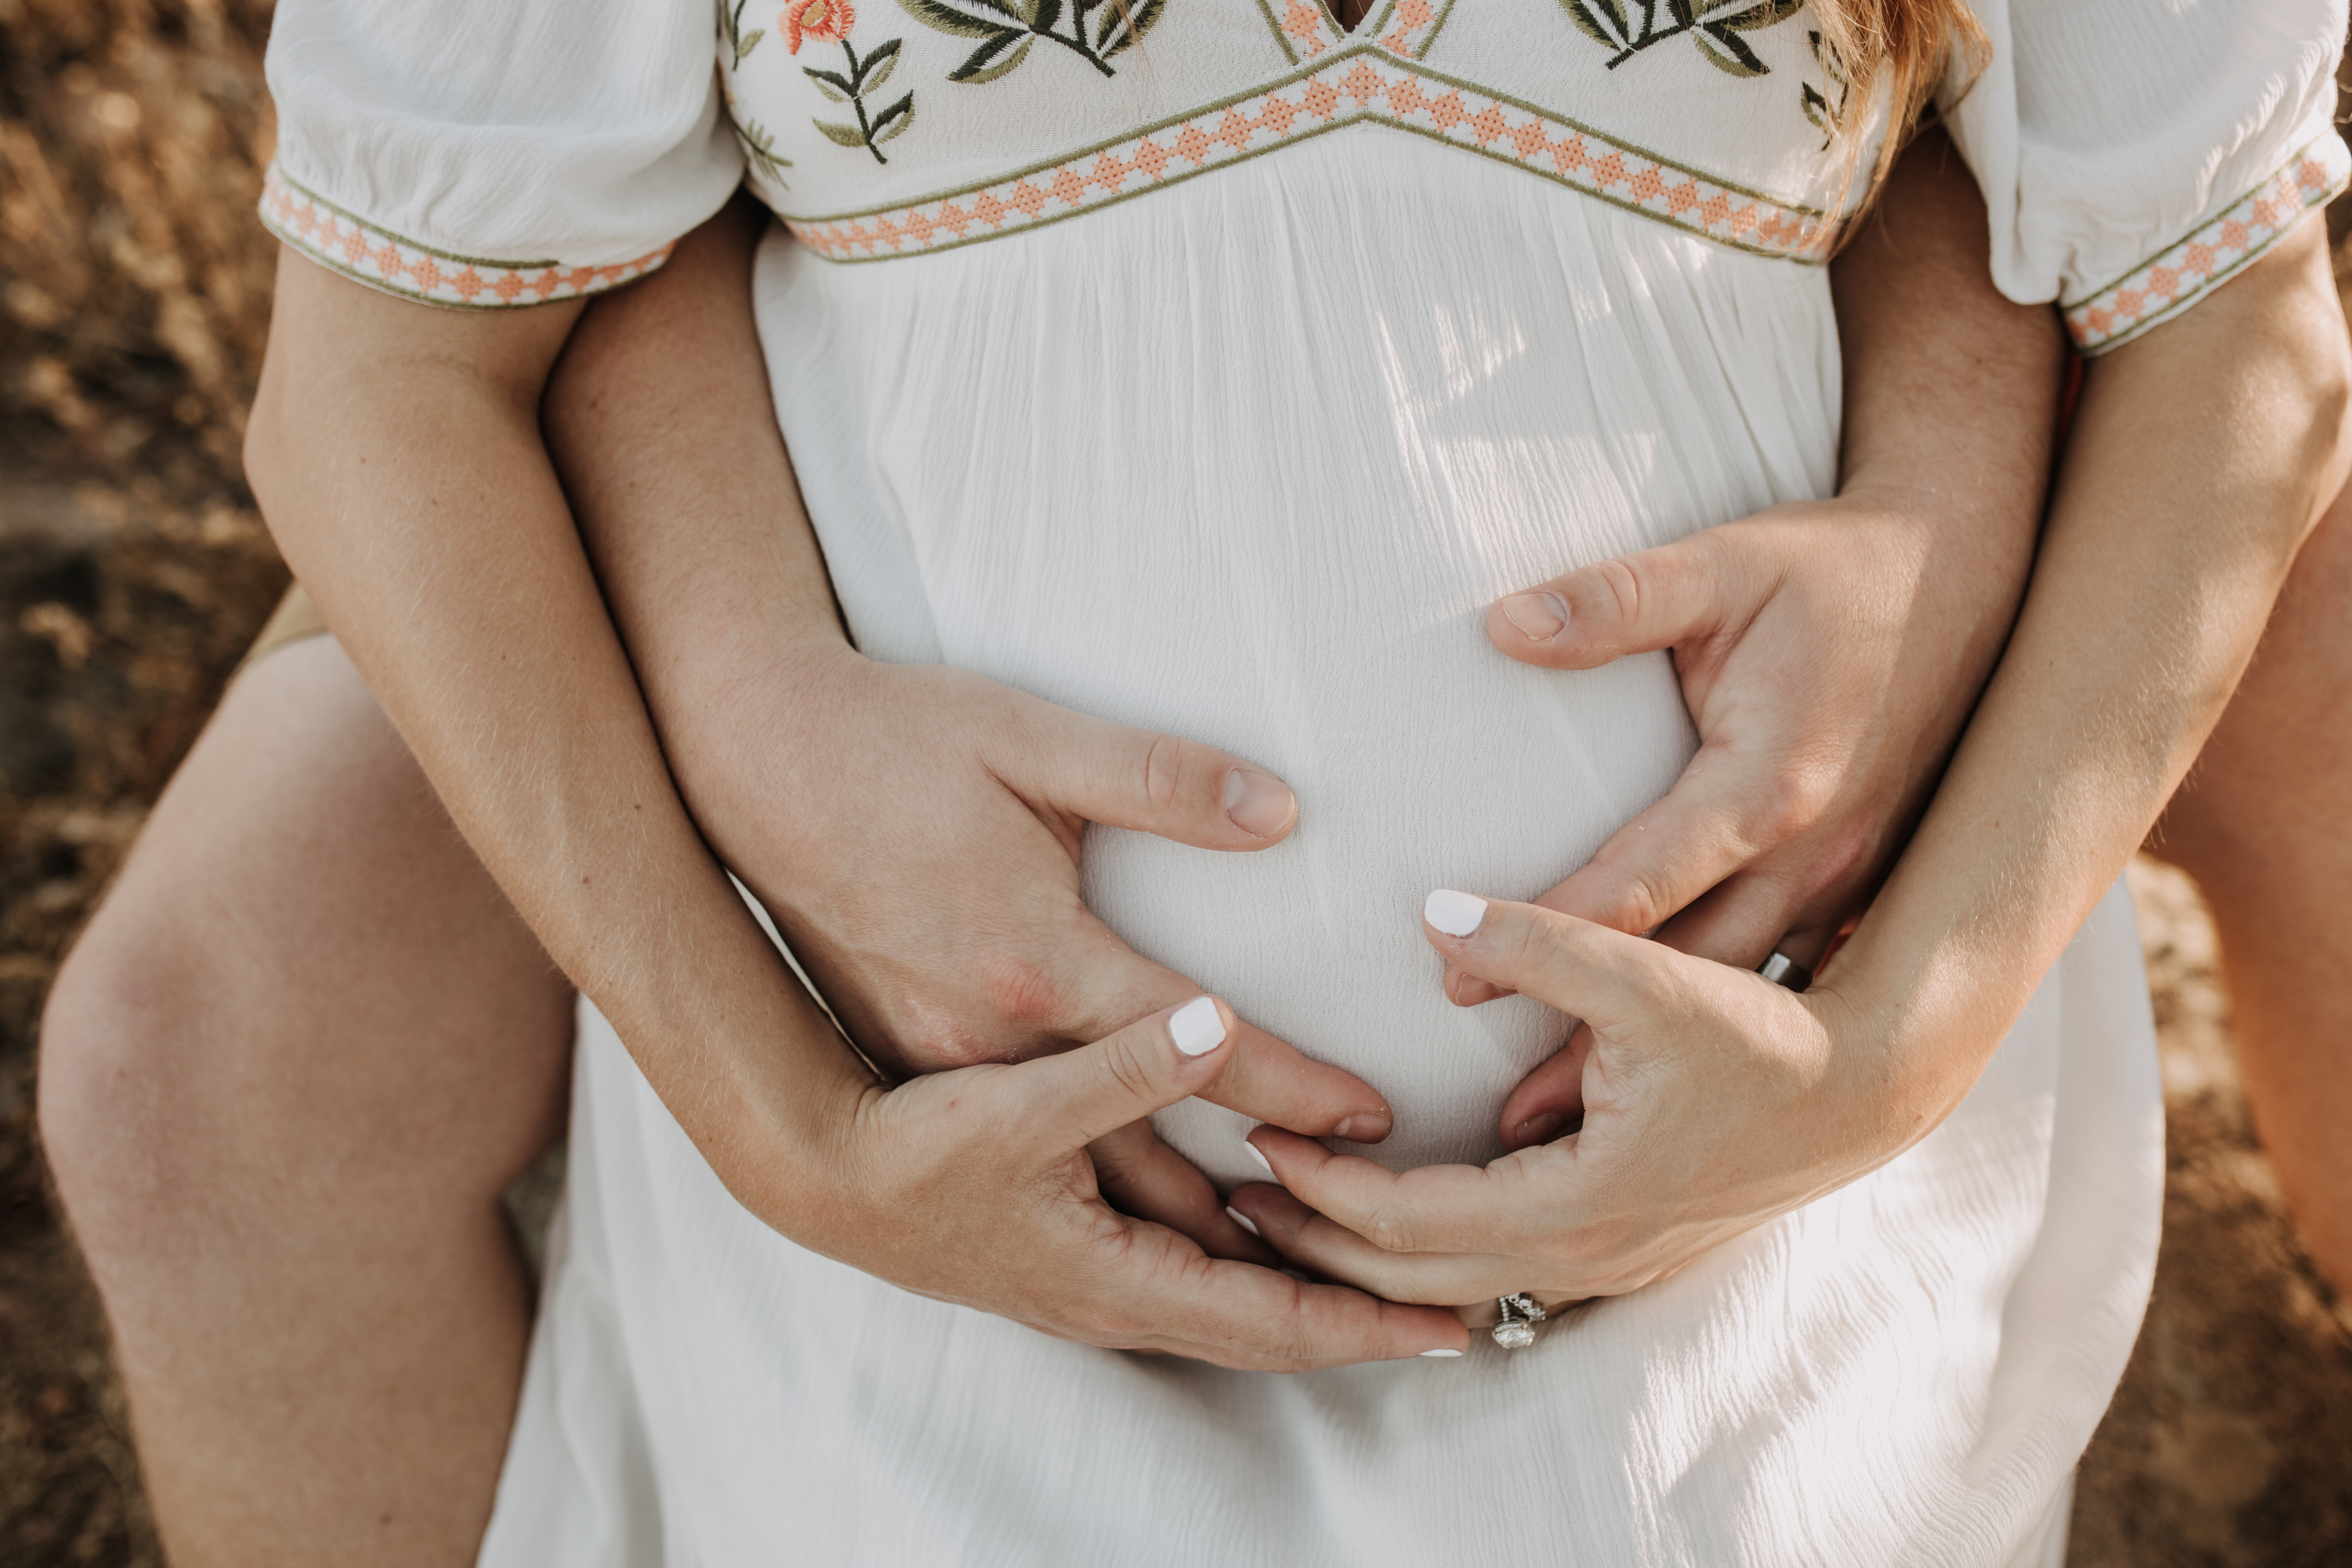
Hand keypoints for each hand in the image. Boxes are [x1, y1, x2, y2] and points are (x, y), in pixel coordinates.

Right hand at [670, 640, 1394, 1258]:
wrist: (743, 765)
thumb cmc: (889, 739)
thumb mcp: (1027, 739)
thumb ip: (1159, 778)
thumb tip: (1278, 809)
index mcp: (1029, 961)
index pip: (1200, 1052)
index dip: (1297, 1092)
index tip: (1375, 1125)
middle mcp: (985, 1042)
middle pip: (1147, 1176)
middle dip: (1259, 1238)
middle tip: (1352, 1256)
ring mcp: (942, 1067)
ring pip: (1086, 1198)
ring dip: (1190, 1251)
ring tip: (1290, 1284)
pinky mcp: (915, 1067)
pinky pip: (1035, 1174)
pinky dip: (1111, 1220)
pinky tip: (1167, 1238)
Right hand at [753, 994, 1469, 1368]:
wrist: (819, 1171)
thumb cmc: (905, 1146)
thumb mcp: (1011, 1102)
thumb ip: (1118, 1069)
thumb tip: (1216, 1029)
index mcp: (1113, 1274)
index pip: (1268, 1318)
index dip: (1360, 1321)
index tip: (1445, 1321)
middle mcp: (1115, 1295)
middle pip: (1265, 1326)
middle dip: (1358, 1319)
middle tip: (1455, 1305)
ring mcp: (1097, 1279)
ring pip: (1231, 1298)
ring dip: (1310, 1289)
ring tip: (1393, 1267)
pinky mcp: (1079, 1247)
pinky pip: (1193, 1266)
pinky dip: (1252, 1257)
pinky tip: (1283, 1219)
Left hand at [1227, 893, 1927, 1307]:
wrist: (1868, 1087)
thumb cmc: (1764, 1032)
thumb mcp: (1647, 975)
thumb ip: (1539, 942)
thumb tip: (1433, 913)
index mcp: (1574, 1206)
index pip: (1407, 1223)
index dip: (1321, 1189)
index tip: (1253, 1144)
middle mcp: (1583, 1257)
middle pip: (1412, 1280)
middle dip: (1318, 1244)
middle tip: (1233, 1200)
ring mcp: (1608, 1266)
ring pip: (1456, 1286)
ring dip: (1371, 1254)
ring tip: (1295, 1210)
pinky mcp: (1625, 1250)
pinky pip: (1500, 1271)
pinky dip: (1434, 1252)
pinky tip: (1402, 1209)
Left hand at [1468, 490, 2027, 1146]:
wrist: (1971, 575)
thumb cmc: (1832, 568)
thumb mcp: (1726, 561)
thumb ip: (1617, 596)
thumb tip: (1504, 624)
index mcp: (1767, 786)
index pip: (1634, 886)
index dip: (1539, 938)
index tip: (1452, 985)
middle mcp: (1811, 855)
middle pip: (1683, 979)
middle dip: (1589, 1051)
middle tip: (1497, 1126)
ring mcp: (1844, 883)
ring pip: (1732, 997)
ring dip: (1655, 1067)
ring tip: (1556, 1137)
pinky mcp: (1857, 889)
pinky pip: (1776, 982)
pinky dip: (1719, 1041)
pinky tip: (1663, 1091)